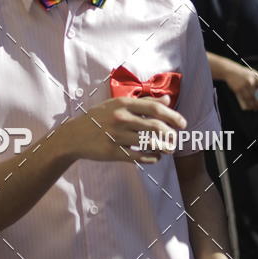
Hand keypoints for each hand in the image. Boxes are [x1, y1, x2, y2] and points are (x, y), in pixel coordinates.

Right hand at [58, 95, 186, 165]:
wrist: (74, 136)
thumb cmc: (99, 118)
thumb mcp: (118, 104)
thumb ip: (143, 102)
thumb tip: (167, 100)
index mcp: (123, 104)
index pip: (154, 108)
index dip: (172, 116)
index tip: (182, 124)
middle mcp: (121, 118)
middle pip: (155, 126)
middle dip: (171, 135)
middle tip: (174, 140)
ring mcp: (116, 136)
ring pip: (149, 143)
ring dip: (163, 148)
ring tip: (167, 149)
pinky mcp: (113, 152)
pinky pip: (139, 157)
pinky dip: (152, 158)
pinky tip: (155, 157)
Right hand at [224, 61, 257, 110]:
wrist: (229, 70)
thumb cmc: (242, 73)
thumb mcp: (252, 74)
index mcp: (255, 76)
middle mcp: (250, 80)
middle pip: (257, 94)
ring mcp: (243, 85)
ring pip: (250, 98)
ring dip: (254, 105)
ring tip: (256, 108)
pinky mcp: (237, 89)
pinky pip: (243, 99)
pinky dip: (247, 105)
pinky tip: (249, 107)